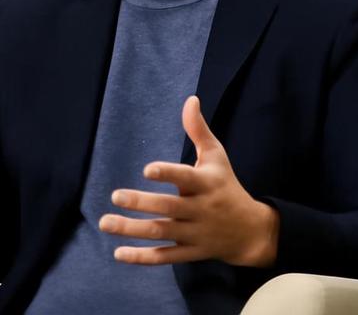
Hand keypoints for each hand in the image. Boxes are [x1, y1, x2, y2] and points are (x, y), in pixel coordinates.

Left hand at [98, 95, 278, 266]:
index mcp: (207, 184)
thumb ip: (199, 131)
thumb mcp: (217, 157)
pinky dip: (142, 257)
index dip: (168, 174)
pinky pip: (165, 257)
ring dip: (132, 229)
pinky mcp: (190, 252)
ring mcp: (195, 234)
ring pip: (162, 233)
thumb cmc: (227, 186)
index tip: (147, 169)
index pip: (186, 178)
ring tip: (105, 222)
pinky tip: (118, 253)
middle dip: (142, 203)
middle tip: (115, 196)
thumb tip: (190, 99)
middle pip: (169, 208)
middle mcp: (201, 210)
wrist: (251, 232)